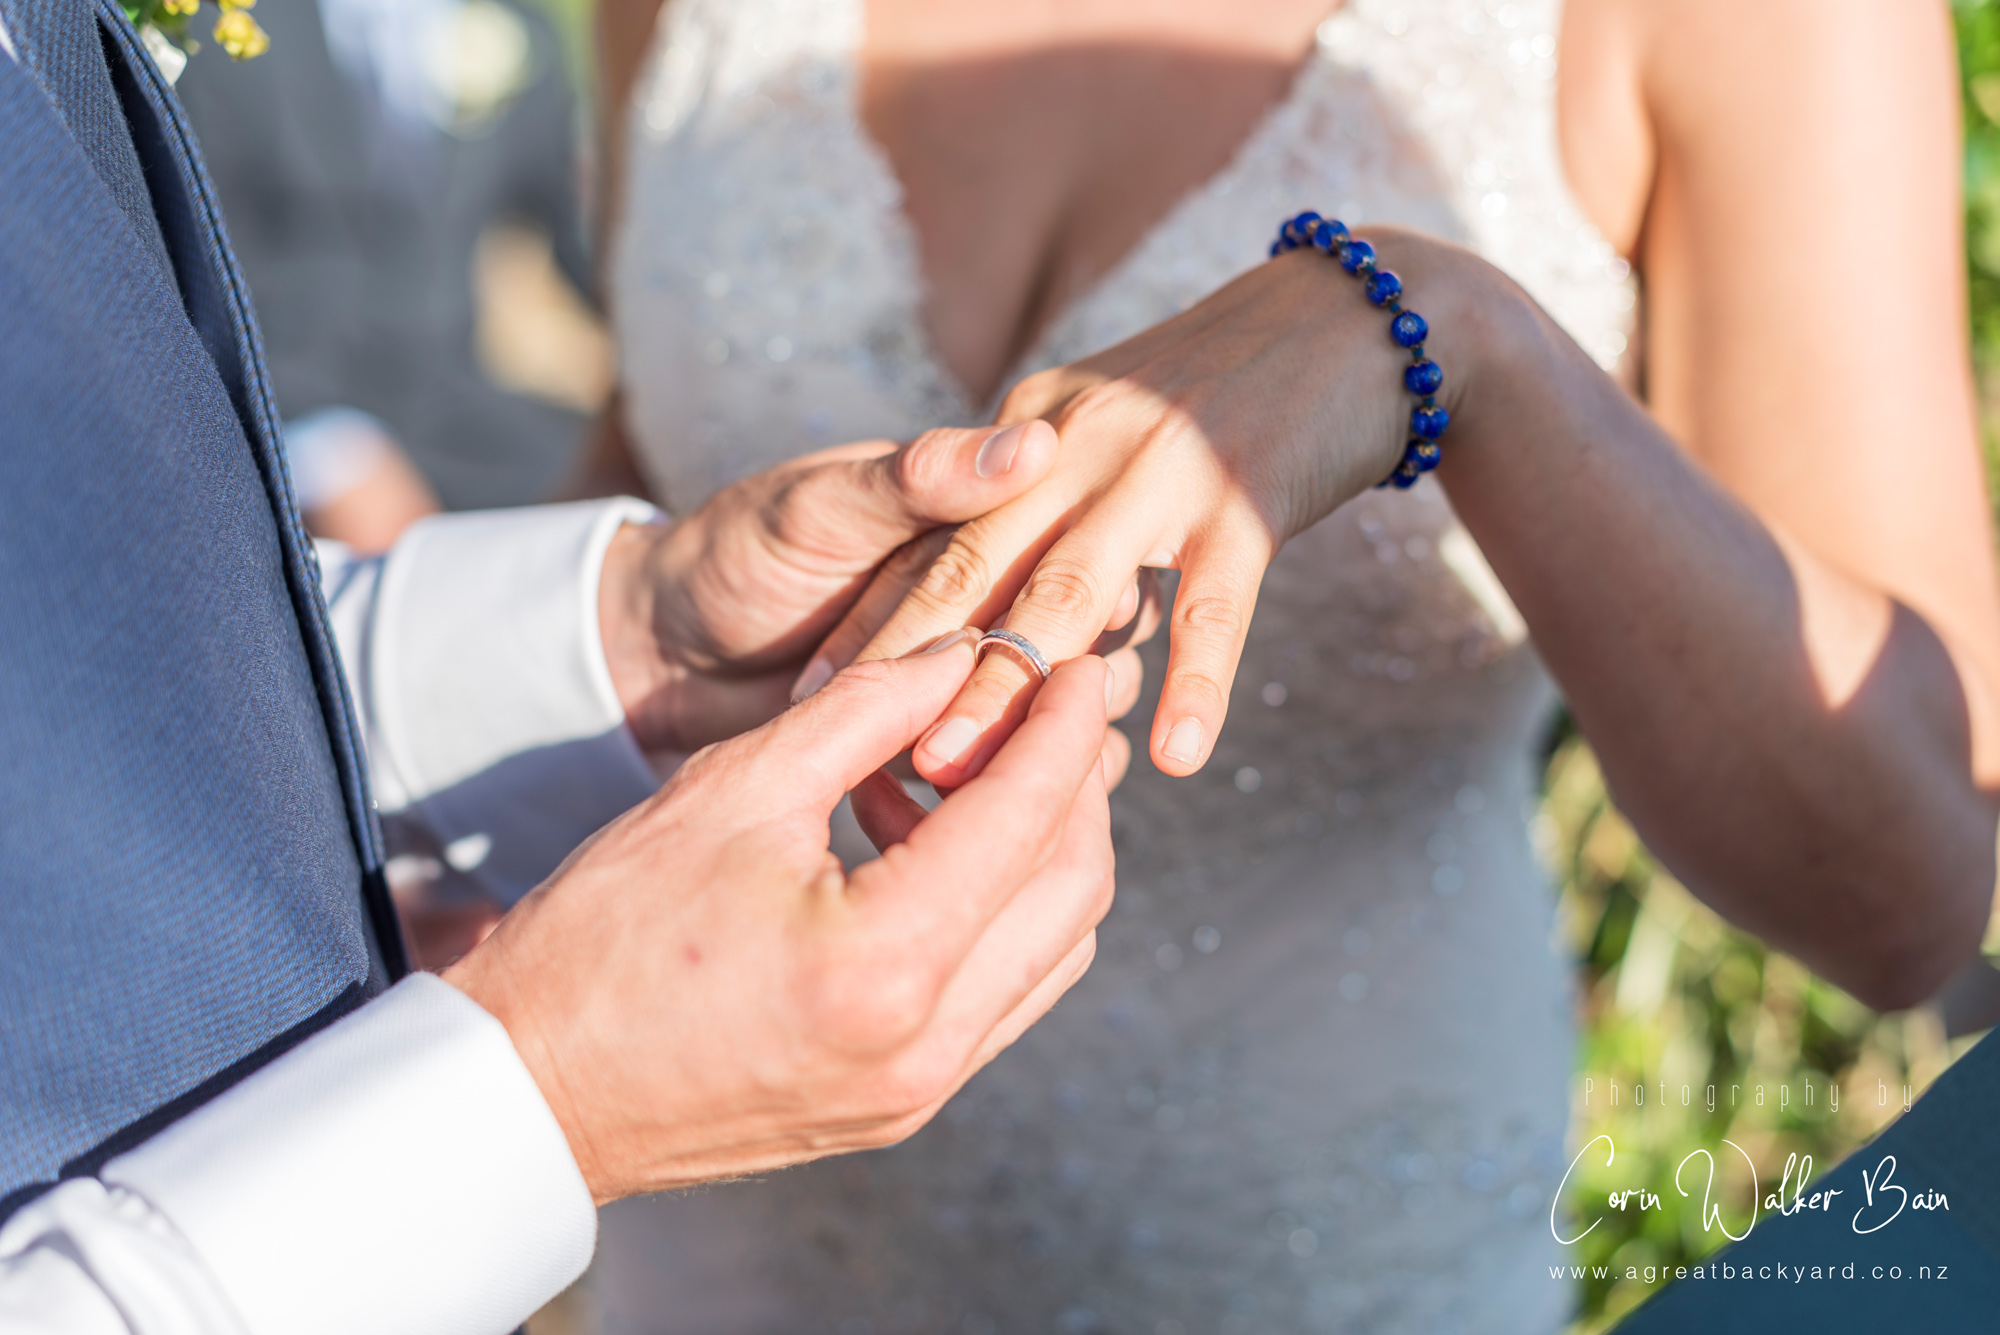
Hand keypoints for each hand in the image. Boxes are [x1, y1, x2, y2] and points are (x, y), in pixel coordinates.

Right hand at [442, 635, 1117, 1199]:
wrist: (528, 1091)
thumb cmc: (604, 936)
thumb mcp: (731, 791)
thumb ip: (864, 710)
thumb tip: (960, 656)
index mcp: (885, 961)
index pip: (1030, 819)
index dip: (1066, 727)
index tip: (1078, 665)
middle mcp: (926, 1043)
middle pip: (1075, 890)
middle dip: (1075, 786)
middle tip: (1037, 709)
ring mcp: (919, 1090)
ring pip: (1051, 948)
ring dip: (1037, 852)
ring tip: (959, 773)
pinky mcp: (899, 1106)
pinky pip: (999, 996)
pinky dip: (994, 913)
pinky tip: (922, 850)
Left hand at [596, 423, 1058, 752]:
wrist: (666, 647)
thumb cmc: (738, 552)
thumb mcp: (819, 506)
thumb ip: (922, 481)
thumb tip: (1038, 445)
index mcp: (987, 513)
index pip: (1061, 546)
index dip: (1064, 590)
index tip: (1063, 623)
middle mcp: (1001, 587)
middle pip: (1076, 633)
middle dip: (1047, 677)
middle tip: (1016, 711)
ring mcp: (983, 667)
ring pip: (1056, 701)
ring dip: (1040, 735)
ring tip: (1003, 762)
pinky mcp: (957, 735)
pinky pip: (1011, 760)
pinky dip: (1011, 780)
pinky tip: (1000, 806)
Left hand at [830, 232, 1491, 783]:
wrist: (1351, 315)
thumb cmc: (1231, 388)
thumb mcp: (1105, 425)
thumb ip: (1049, 504)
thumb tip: (995, 616)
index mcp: (1032, 429)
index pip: (939, 542)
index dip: (878, 625)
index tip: (819, 703)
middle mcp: (1077, 442)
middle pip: (976, 570)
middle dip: (908, 666)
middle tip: (848, 755)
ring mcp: (1161, 471)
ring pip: (1067, 594)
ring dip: (1006, 688)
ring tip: (953, 777)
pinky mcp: (1247, 499)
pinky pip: (1210, 609)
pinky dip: (1191, 682)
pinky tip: (1173, 756)